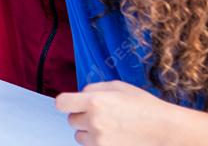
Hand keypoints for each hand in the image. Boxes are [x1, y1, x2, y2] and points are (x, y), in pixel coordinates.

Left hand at [55, 81, 198, 145]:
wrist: (167, 130)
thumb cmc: (145, 106)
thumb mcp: (117, 87)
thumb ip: (92, 88)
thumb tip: (79, 94)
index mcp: (94, 102)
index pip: (61, 103)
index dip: (66, 103)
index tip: (71, 103)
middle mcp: (94, 122)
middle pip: (71, 121)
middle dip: (81, 117)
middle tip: (100, 115)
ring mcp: (100, 140)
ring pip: (80, 137)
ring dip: (88, 132)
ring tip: (109, 127)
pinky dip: (98, 143)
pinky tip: (114, 136)